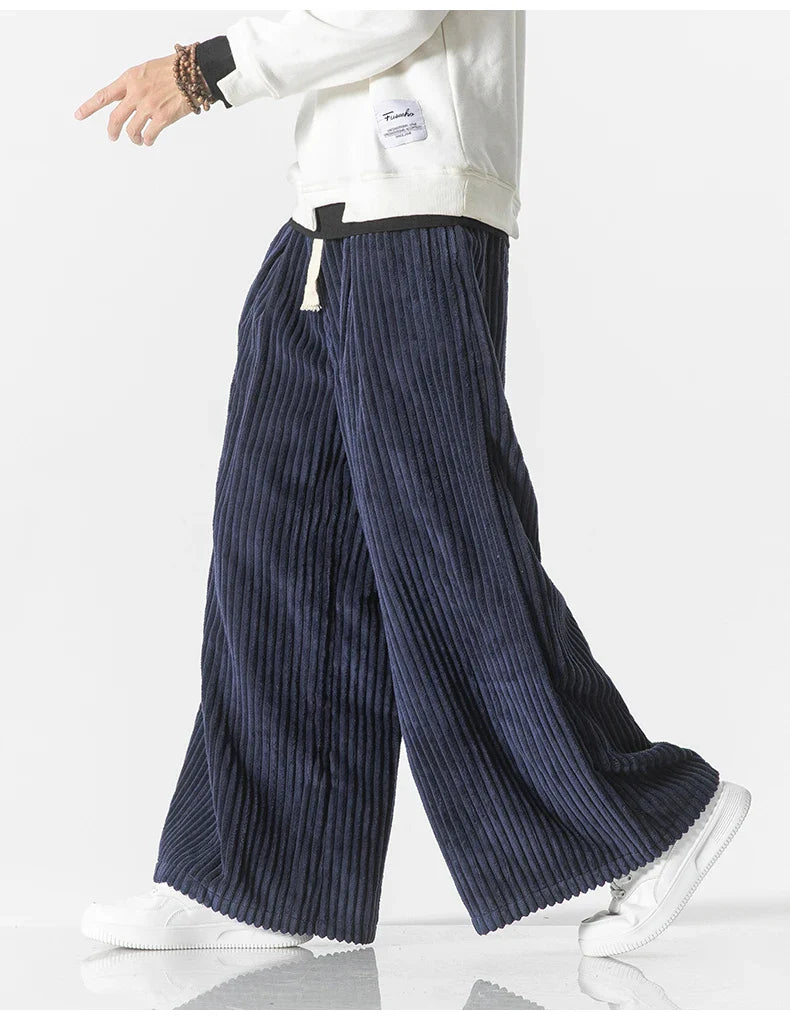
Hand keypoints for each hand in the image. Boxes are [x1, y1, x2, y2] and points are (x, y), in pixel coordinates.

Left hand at [74, 55, 192, 146]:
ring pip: (132, 130)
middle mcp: (136, 93)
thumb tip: (130, 99)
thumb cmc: (174, 70)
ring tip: (137, 140)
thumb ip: (136, 84)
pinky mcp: (162, 118)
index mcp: (130, 78)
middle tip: (112, 137)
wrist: (194, 72)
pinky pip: (149, 135)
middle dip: (112, 130)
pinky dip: (147, 140)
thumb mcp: (147, 69)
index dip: (89, 107)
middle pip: (115, 118)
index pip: (104, 95)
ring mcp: (148, 106)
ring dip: (133, 138)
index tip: (78, 115)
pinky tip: (149, 141)